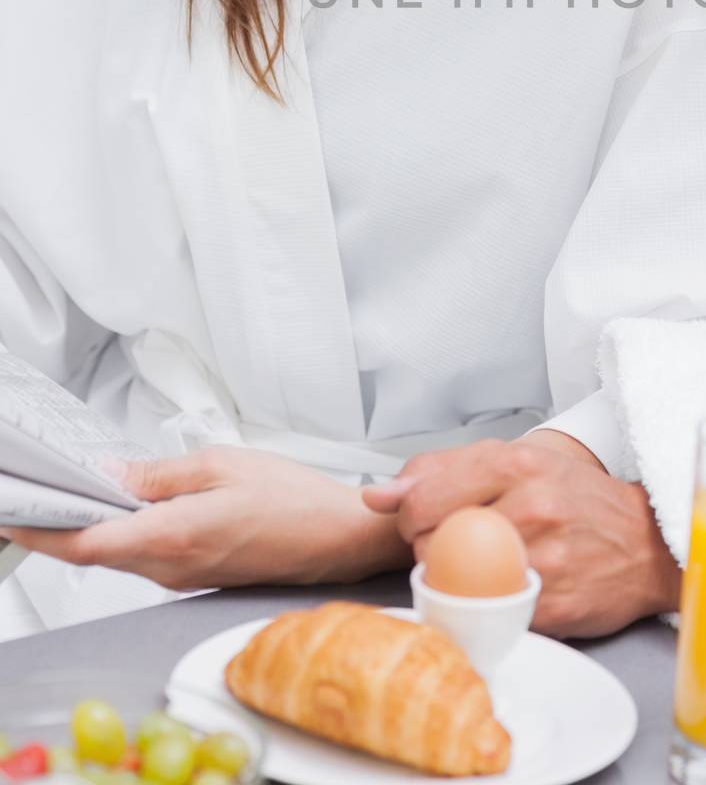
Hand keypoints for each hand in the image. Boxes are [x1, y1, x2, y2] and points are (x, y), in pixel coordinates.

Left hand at [0, 447, 410, 590]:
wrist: (337, 537)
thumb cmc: (294, 500)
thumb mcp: (223, 464)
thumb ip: (161, 473)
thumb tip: (116, 475)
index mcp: (172, 537)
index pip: (85, 545)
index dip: (43, 532)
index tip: (17, 517)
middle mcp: (171, 567)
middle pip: (95, 553)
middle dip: (63, 525)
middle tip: (42, 494)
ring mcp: (182, 577)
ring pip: (119, 555)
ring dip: (96, 528)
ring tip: (82, 492)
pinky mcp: (195, 576)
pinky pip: (145, 557)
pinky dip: (127, 533)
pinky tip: (130, 507)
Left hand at [363, 436, 680, 637]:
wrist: (648, 544)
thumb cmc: (577, 499)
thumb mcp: (517, 461)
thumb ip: (443, 470)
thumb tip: (378, 495)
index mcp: (517, 463)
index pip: (422, 497)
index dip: (411, 516)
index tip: (426, 521)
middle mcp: (532, 505)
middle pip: (432, 542)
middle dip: (432, 548)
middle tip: (458, 547)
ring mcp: (545, 558)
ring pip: (456, 583)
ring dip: (455, 583)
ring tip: (479, 571)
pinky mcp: (553, 605)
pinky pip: (490, 615)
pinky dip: (485, 610)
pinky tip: (503, 594)